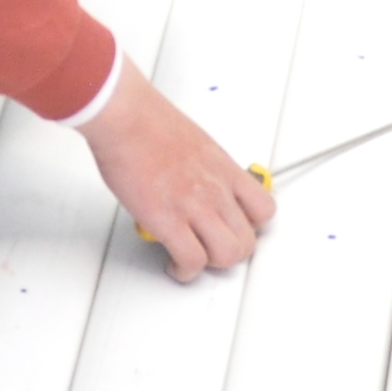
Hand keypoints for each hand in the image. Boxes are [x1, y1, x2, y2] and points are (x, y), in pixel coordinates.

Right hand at [79, 64, 274, 277]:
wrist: (128, 119)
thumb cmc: (150, 122)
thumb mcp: (196, 143)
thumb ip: (204, 168)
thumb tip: (196, 183)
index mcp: (225, 170)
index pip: (263, 208)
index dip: (252, 226)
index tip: (238, 228)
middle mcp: (217, 190)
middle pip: (248, 240)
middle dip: (232, 252)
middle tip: (213, 250)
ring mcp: (196, 207)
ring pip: (227, 255)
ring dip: (211, 265)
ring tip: (194, 260)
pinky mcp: (169, 221)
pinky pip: (191, 261)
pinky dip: (184, 271)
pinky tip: (175, 266)